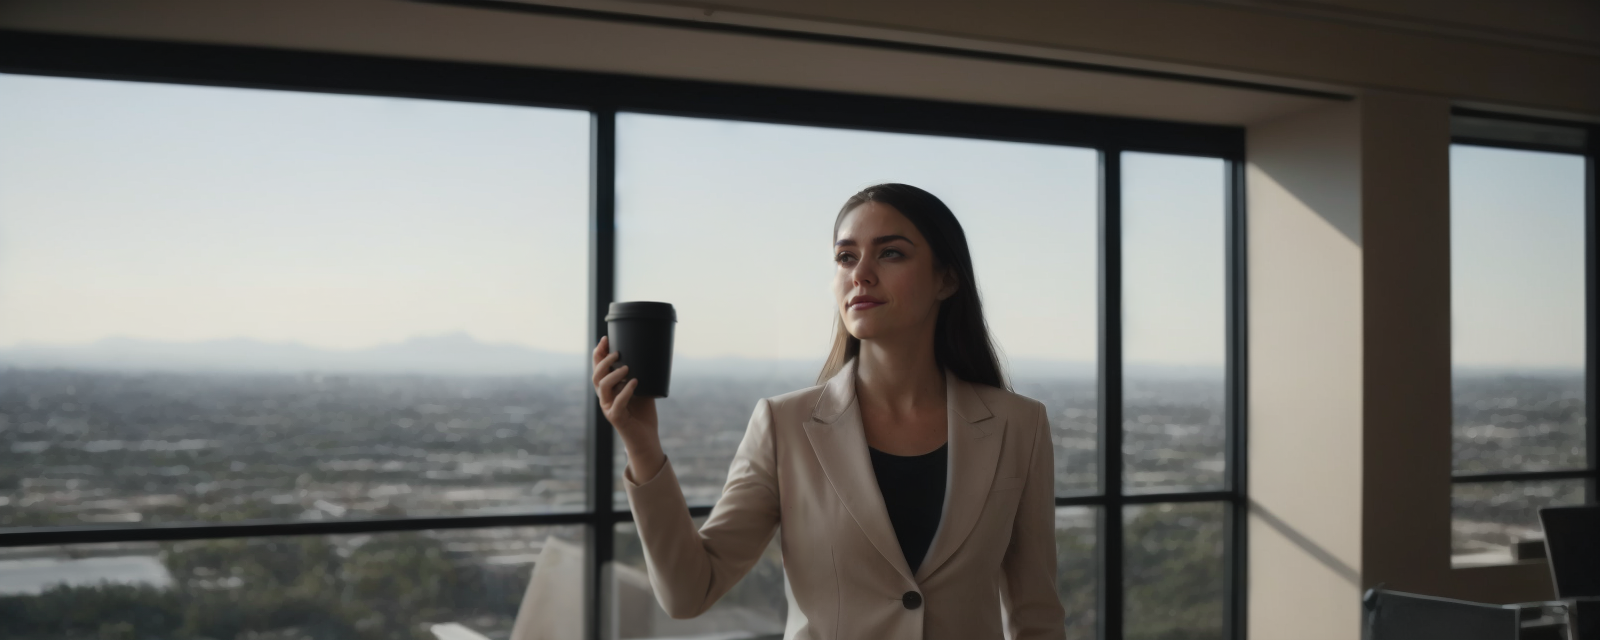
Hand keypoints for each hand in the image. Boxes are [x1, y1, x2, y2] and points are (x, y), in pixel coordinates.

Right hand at [592, 335, 664, 480]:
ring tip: (628, 368)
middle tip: (618, 353)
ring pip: (603, 387)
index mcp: (609, 389)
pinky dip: (626, 391)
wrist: (646, 439)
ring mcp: (609, 408)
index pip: (599, 368)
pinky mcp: (616, 418)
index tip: (605, 338)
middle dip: (604, 361)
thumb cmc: (643, 414)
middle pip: (596, 375)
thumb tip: (648, 354)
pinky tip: (635, 383)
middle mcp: (605, 397)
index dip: (599, 353)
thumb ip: (641, 375)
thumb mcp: (643, 389)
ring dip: (614, 374)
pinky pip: (618, 403)